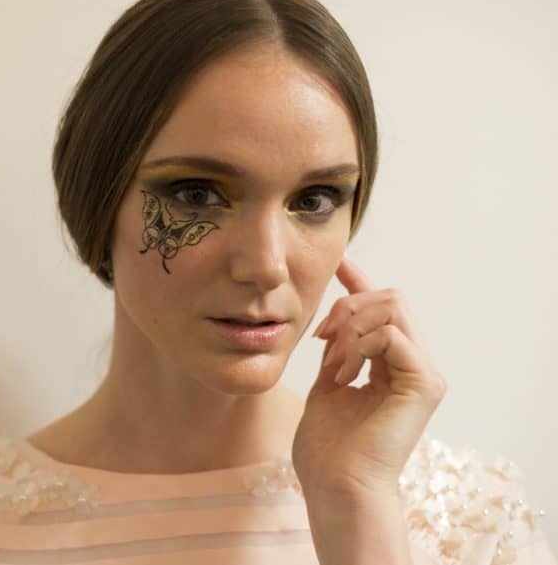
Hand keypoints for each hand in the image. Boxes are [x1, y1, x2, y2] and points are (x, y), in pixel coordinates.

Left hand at [291, 256, 446, 503]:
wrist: (336, 484)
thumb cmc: (327, 446)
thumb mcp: (327, 382)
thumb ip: (337, 349)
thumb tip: (335, 316)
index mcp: (392, 365)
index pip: (383, 309)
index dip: (361, 282)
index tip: (339, 261)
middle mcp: (415, 365)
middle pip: (390, 298)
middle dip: (348, 306)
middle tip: (321, 338)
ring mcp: (424, 373)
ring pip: (392, 308)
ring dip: (351, 327)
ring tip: (332, 364)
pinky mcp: (425, 383)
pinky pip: (390, 335)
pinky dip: (358, 346)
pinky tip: (343, 374)